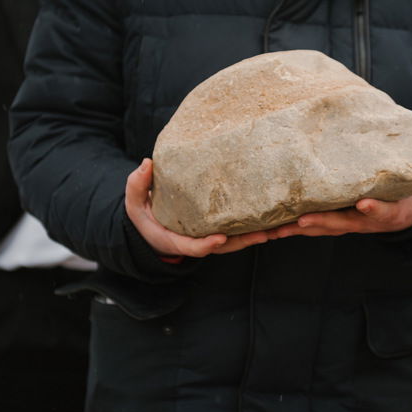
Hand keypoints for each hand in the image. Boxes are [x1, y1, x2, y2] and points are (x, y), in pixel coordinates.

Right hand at [125, 158, 272, 256]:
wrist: (151, 228)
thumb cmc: (144, 215)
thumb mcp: (134, 203)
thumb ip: (137, 185)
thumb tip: (146, 164)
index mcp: (175, 240)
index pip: (193, 246)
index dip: (207, 244)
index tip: (220, 237)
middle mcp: (195, 243)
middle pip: (224, 247)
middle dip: (244, 242)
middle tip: (264, 234)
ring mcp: (208, 239)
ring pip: (235, 242)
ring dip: (255, 236)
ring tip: (276, 228)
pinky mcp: (218, 231)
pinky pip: (237, 233)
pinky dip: (253, 229)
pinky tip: (272, 219)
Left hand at [271, 115, 411, 239]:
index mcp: (392, 210)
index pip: (383, 210)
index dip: (374, 208)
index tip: (365, 203)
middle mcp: (367, 221)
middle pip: (343, 224)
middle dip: (322, 222)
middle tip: (302, 219)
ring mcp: (349, 224)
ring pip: (322, 228)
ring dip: (298, 229)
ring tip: (274, 229)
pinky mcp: (335, 222)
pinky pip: (312, 226)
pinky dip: (292, 228)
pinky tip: (269, 228)